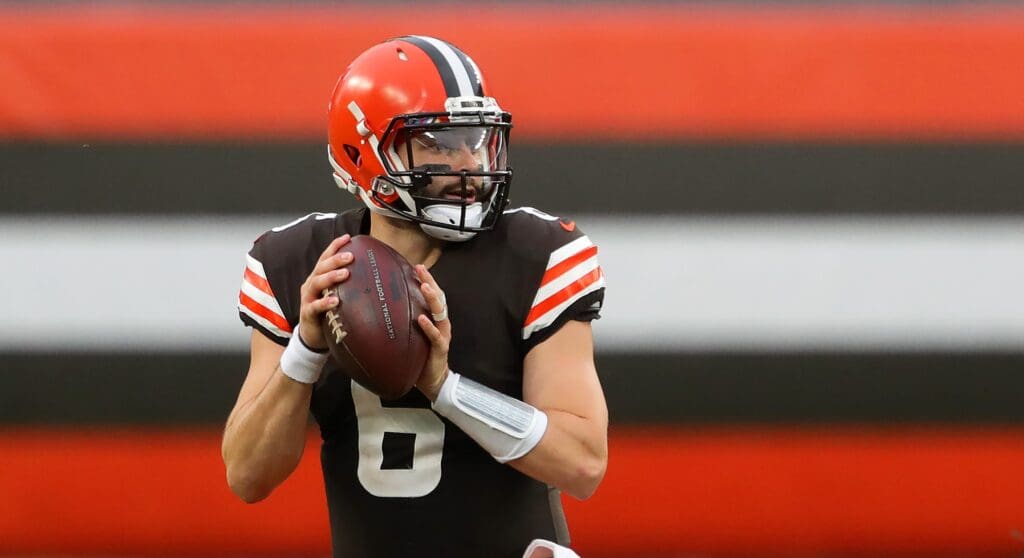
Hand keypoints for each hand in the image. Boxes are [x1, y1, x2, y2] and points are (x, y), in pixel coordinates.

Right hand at [297, 234, 352, 349]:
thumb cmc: (329, 312)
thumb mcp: (338, 295)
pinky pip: (315, 306)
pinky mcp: (307, 313)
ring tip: (346, 273)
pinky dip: (324, 302)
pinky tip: (335, 301)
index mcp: (319, 277)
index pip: (325, 257)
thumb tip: (375, 276)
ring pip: (316, 283)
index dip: (335, 246)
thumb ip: (349, 285)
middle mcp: (311, 284)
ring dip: (331, 277)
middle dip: (336, 259)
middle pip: (322, 267)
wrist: (313, 336)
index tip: (348, 237)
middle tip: (351, 256)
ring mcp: (308, 298)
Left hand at [414, 265, 450, 400]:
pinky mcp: (441, 348)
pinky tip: (421, 319)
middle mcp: (440, 323)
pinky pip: (435, 336)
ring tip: (425, 287)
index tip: (416, 266)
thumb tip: (380, 309)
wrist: (432, 380)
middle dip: (430, 281)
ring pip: (440, 313)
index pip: (431, 294)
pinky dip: (429, 327)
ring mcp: (442, 334)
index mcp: (433, 318)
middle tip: (420, 269)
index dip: (426, 279)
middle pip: (438, 297)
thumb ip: (402, 321)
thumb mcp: (410, 335)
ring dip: (432, 299)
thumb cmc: (420, 356)